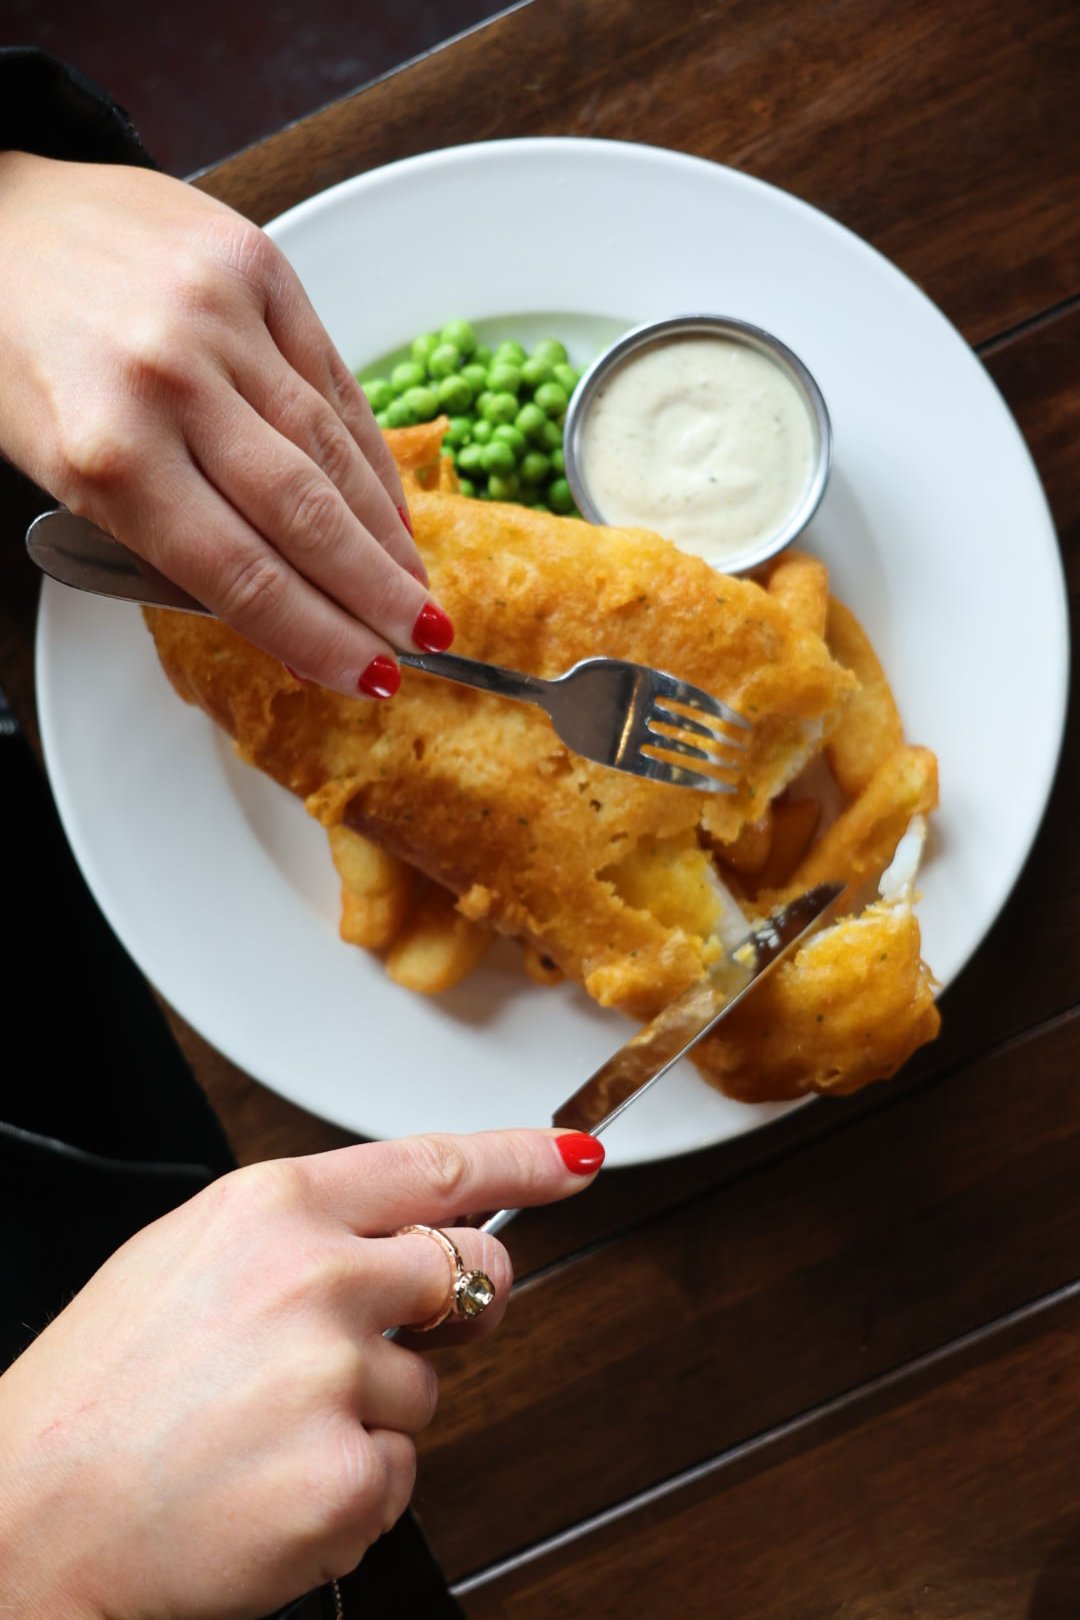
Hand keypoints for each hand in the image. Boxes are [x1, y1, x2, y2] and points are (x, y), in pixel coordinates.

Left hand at [0, 150, 450, 696]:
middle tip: (424, 639)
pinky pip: (333, 378)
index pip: (242, 574)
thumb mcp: (56, 471)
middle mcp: (170, 382)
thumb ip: (161, 534)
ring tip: (416, 585)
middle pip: (305, 515)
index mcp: (105, 452)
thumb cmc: (8, 355)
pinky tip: (391, 503)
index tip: (368, 675)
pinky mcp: (255, 265)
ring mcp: (219, 316)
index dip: (319, 635)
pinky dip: (368, 452)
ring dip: (384, 531)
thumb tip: (281, 605)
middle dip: (374, 592)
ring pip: (330, 449)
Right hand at [0, 1127, 602, 1617]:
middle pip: (471, 1273)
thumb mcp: (191, 1257)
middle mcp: (319, 1277)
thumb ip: (306, 1233)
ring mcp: (337, 1376)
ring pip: (429, 1390)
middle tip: (376, 1346)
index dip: (523, 1160)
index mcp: (276, 1207)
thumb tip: (403, 1237)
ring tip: (267, 1432)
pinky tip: (272, 1485)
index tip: (575, 1157)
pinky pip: (402, 1476)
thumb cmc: (98, 1393)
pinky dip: (353, 1490)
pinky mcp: (347, 1477)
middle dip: (455, 1308)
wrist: (22, 1520)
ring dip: (372, 1415)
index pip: (437, 1167)